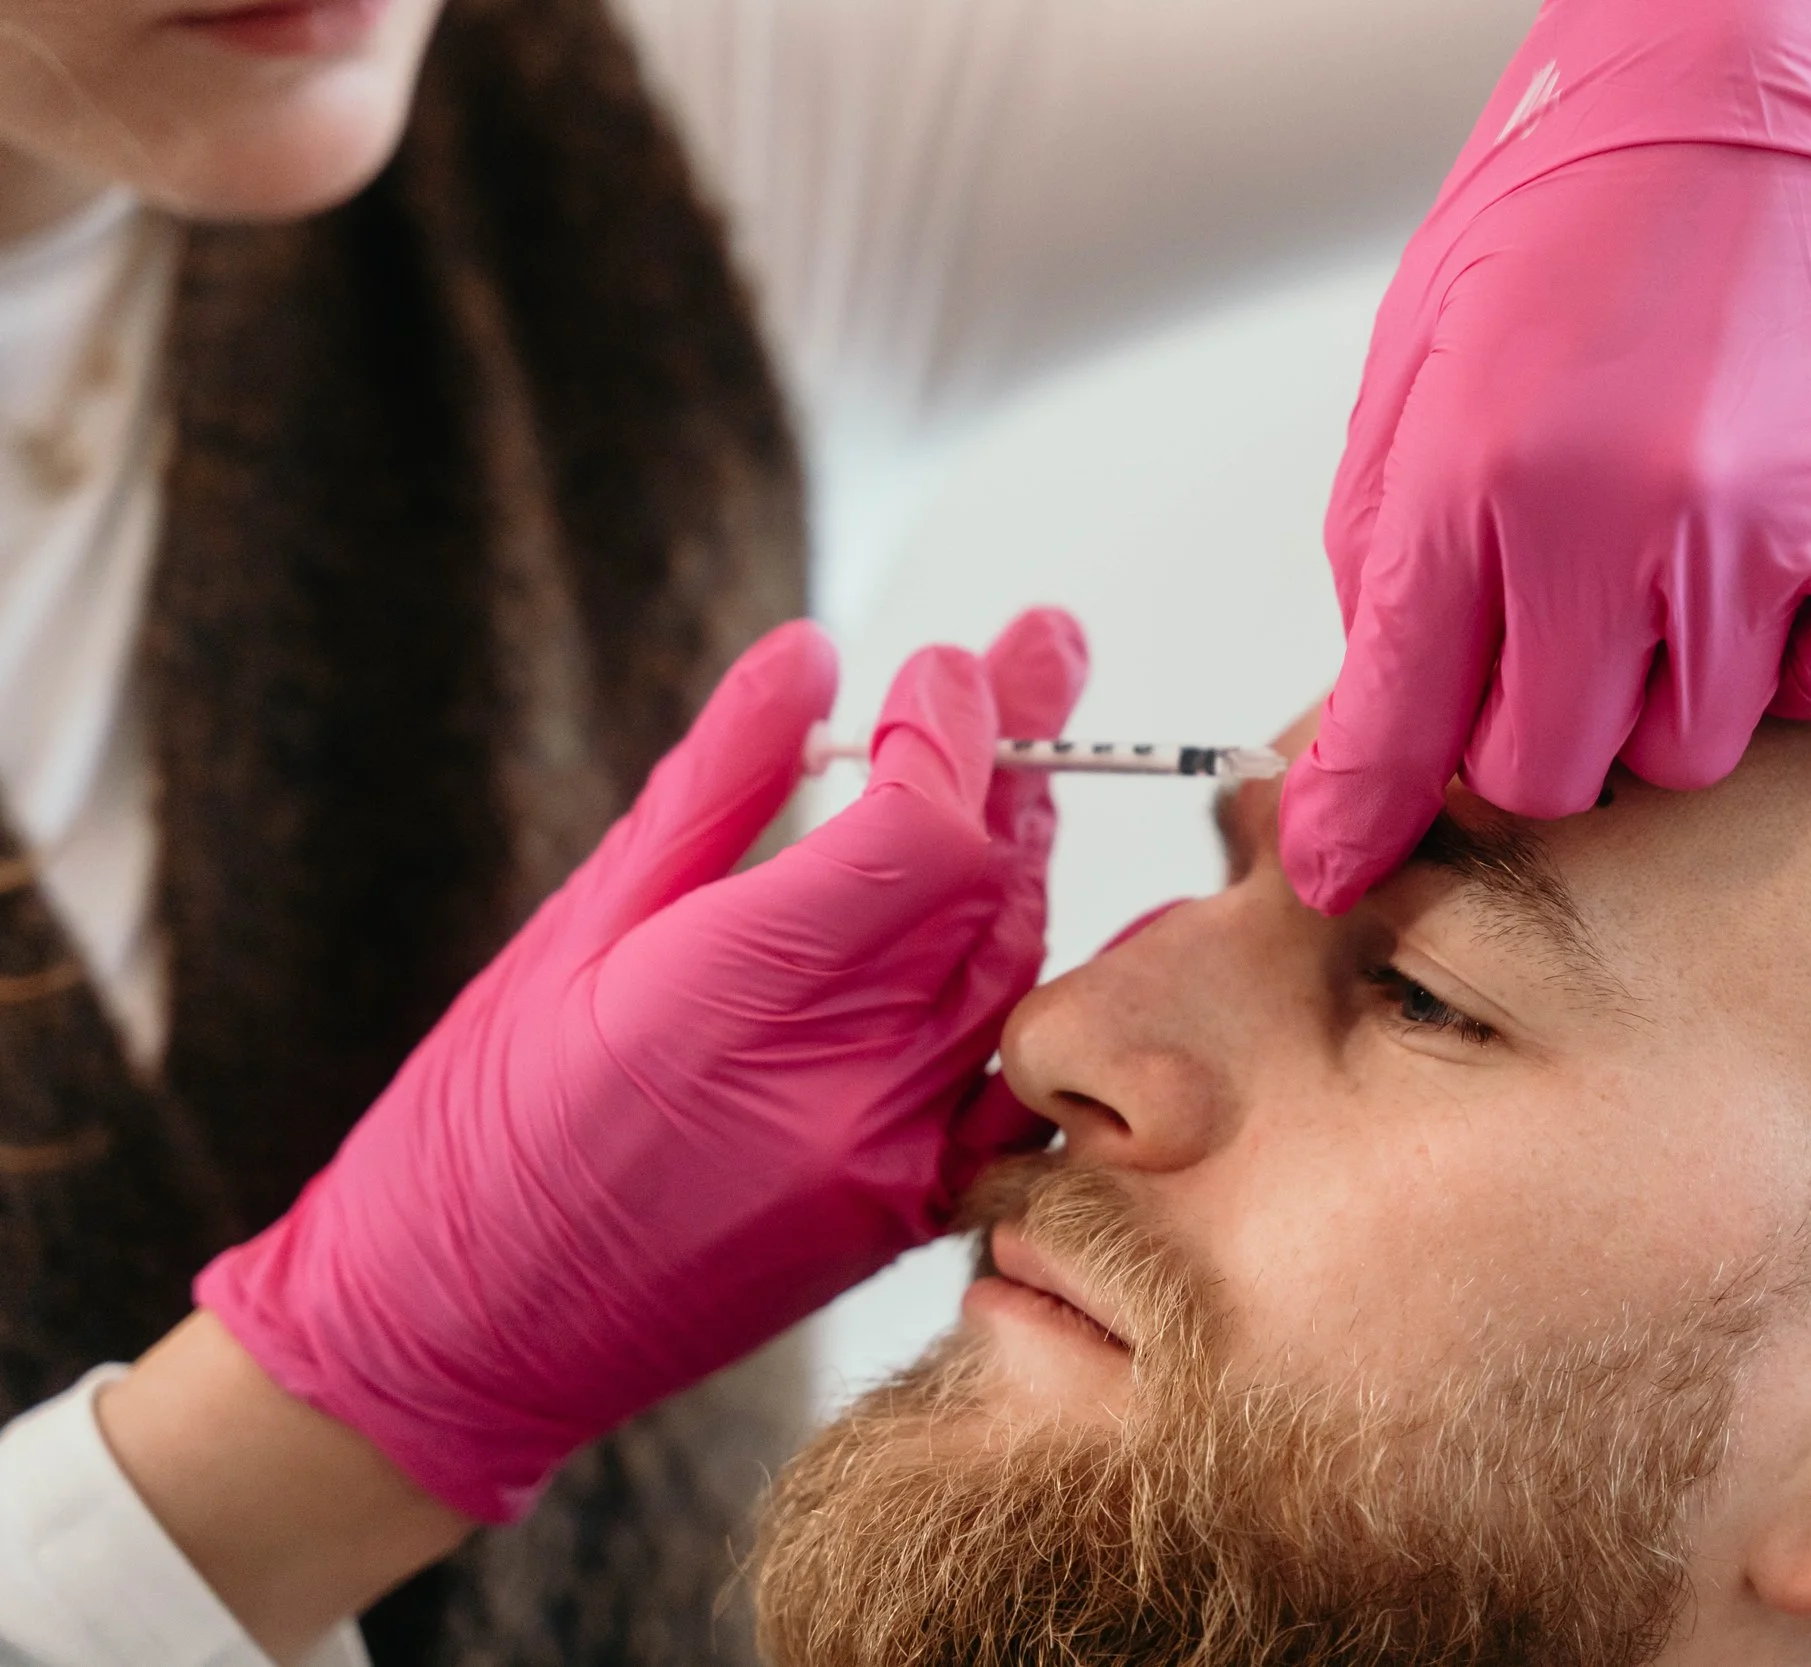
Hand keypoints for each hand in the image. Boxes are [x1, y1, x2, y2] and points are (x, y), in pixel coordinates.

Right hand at [197, 612, 1083, 1521]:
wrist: (461, 1341)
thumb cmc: (484, 1118)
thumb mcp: (581, 924)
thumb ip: (718, 782)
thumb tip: (813, 647)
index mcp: (728, 996)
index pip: (922, 831)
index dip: (954, 727)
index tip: (945, 663)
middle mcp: (835, 1088)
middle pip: (988, 888)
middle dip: (1012, 763)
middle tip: (1034, 656)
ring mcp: (884, 1165)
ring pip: (1012, 971)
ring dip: (1017, 862)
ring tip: (1003, 773)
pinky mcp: (903, 1218)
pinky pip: (1010, 1078)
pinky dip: (1019, 983)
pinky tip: (1013, 917)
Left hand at [1280, 0, 1810, 911]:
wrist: (1771, 66)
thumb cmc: (1580, 201)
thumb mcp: (1422, 359)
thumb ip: (1397, 548)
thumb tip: (1393, 709)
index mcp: (1475, 475)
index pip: (1399, 717)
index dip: (1358, 813)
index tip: (1339, 866)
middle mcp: (1619, 525)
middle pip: (1549, 774)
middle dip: (1525, 732)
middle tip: (1540, 640)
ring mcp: (1769, 535)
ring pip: (1691, 753)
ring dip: (1658, 697)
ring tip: (1662, 570)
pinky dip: (1793, 659)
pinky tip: (1767, 560)